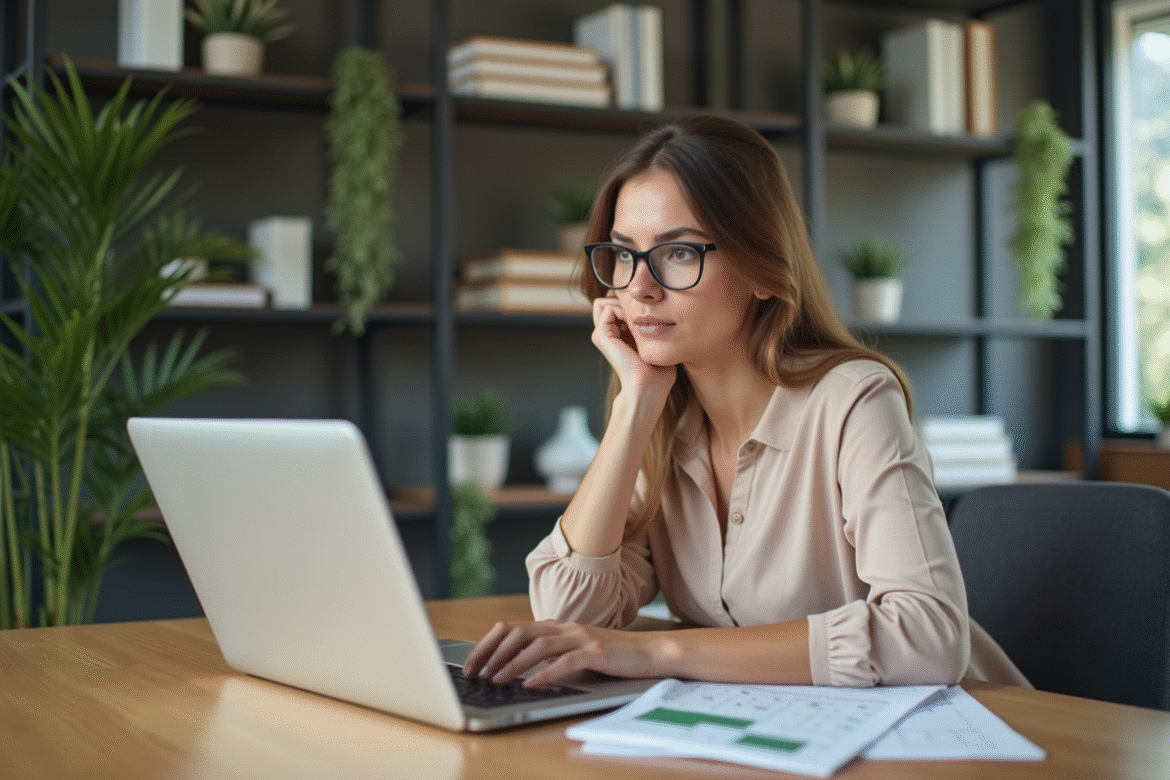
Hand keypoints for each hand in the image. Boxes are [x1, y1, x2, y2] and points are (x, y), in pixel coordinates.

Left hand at [461, 619, 663, 687]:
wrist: (650, 652)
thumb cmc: (612, 655)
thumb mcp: (575, 651)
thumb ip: (550, 653)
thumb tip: (516, 668)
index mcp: (556, 626)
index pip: (512, 628)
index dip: (488, 644)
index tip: (472, 663)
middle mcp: (565, 627)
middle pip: (518, 633)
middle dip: (492, 653)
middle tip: (476, 673)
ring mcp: (581, 638)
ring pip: (538, 646)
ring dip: (513, 664)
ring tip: (497, 679)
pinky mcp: (596, 652)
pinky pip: (565, 661)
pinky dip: (545, 673)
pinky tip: (531, 684)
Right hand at [591, 297, 675, 392]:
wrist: (649, 386)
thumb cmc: (659, 371)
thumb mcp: (658, 343)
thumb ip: (653, 326)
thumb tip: (658, 307)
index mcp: (619, 335)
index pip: (617, 305)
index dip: (633, 303)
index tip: (651, 315)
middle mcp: (607, 334)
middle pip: (609, 300)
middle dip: (626, 301)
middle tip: (645, 315)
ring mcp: (601, 334)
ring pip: (606, 301)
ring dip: (625, 304)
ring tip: (640, 320)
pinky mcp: (601, 335)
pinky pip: (607, 307)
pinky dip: (623, 309)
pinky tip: (636, 323)